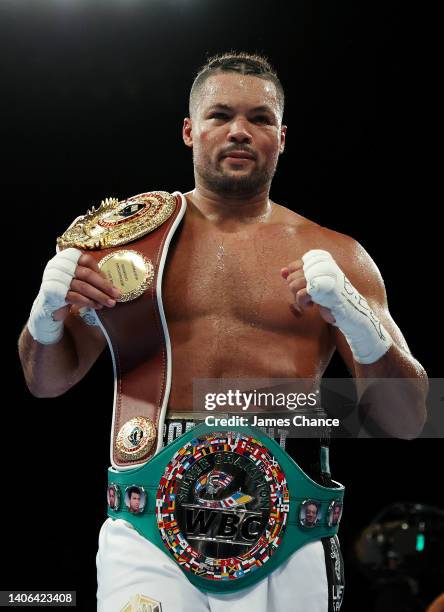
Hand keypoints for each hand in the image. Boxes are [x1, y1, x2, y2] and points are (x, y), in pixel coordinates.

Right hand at [28, 248, 120, 343]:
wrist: (49, 304)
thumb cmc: (69, 289)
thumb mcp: (79, 278)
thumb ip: (92, 276)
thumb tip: (113, 284)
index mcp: (67, 257)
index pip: (87, 260)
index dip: (101, 272)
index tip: (112, 283)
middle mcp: (59, 265)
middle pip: (87, 274)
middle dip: (104, 286)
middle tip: (117, 295)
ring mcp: (55, 278)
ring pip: (83, 287)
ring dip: (99, 296)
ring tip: (110, 303)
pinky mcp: (54, 292)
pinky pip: (75, 297)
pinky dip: (89, 302)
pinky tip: (97, 306)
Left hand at [283, 249, 391, 363]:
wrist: (351, 312)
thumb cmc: (331, 298)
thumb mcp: (312, 285)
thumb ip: (298, 276)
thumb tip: (282, 271)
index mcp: (322, 259)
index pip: (294, 266)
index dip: (296, 280)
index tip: (307, 288)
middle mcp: (323, 263)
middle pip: (292, 277)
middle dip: (296, 291)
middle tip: (310, 297)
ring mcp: (323, 275)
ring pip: (294, 285)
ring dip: (299, 299)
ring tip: (312, 302)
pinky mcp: (323, 288)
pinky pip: (301, 294)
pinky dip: (303, 304)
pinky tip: (313, 306)